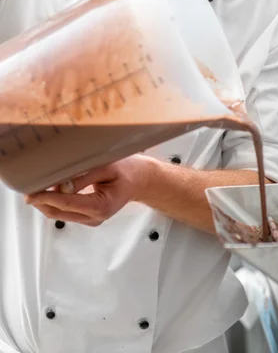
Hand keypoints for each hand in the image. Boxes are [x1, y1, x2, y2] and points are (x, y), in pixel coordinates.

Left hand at [25, 155, 152, 225]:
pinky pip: (66, 212)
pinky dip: (56, 202)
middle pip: (59, 212)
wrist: (140, 180)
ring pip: (60, 214)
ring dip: (47, 202)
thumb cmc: (127, 171)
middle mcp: (95, 217)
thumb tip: (61, 185)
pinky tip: (50, 191)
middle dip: (41, 202)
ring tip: (37, 187)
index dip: (46, 198)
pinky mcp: (88, 217)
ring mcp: (91, 219)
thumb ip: (83, 177)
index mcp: (101, 206)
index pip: (67, 203)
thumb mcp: (106, 167)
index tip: (30, 194)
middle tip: (28, 188)